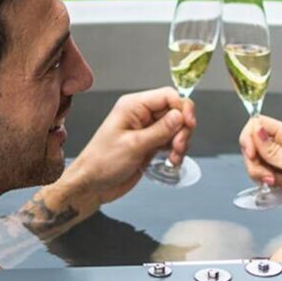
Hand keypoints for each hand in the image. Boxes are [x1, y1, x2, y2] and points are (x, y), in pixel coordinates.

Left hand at [58, 86, 195, 210]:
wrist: (92, 185)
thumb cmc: (103, 162)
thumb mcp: (134, 145)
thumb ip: (160, 130)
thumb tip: (180, 115)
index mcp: (134, 106)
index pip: (167, 95)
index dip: (182, 107)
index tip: (189, 124)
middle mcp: (141, 114)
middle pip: (175, 111)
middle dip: (182, 129)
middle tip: (179, 147)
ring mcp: (147, 130)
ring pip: (176, 128)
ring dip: (180, 142)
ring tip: (174, 157)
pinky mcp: (150, 144)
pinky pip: (171, 141)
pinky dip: (175, 151)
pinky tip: (171, 162)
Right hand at [241, 115, 281, 232]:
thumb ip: (273, 150)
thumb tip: (257, 130)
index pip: (258, 122)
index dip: (250, 138)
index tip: (252, 155)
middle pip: (252, 142)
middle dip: (254, 161)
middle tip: (268, 175)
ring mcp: (279, 158)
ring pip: (254, 159)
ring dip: (259, 173)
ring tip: (277, 182)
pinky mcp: (276, 172)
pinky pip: (258, 171)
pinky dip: (262, 180)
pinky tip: (277, 186)